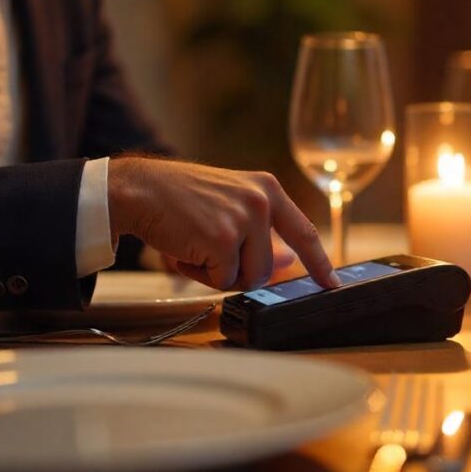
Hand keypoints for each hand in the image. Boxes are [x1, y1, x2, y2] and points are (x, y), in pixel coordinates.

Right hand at [108, 157, 339, 291]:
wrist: (139, 189)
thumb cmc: (180, 199)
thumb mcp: (229, 203)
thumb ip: (260, 231)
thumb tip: (287, 262)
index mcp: (267, 189)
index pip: (304, 231)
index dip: (319, 262)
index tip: (331, 282)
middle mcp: (262, 201)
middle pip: (267, 269)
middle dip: (236, 270)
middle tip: (208, 246)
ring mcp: (244, 219)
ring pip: (247, 278)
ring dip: (217, 272)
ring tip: (196, 243)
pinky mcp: (223, 239)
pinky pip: (221, 281)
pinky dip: (199, 273)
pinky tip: (184, 247)